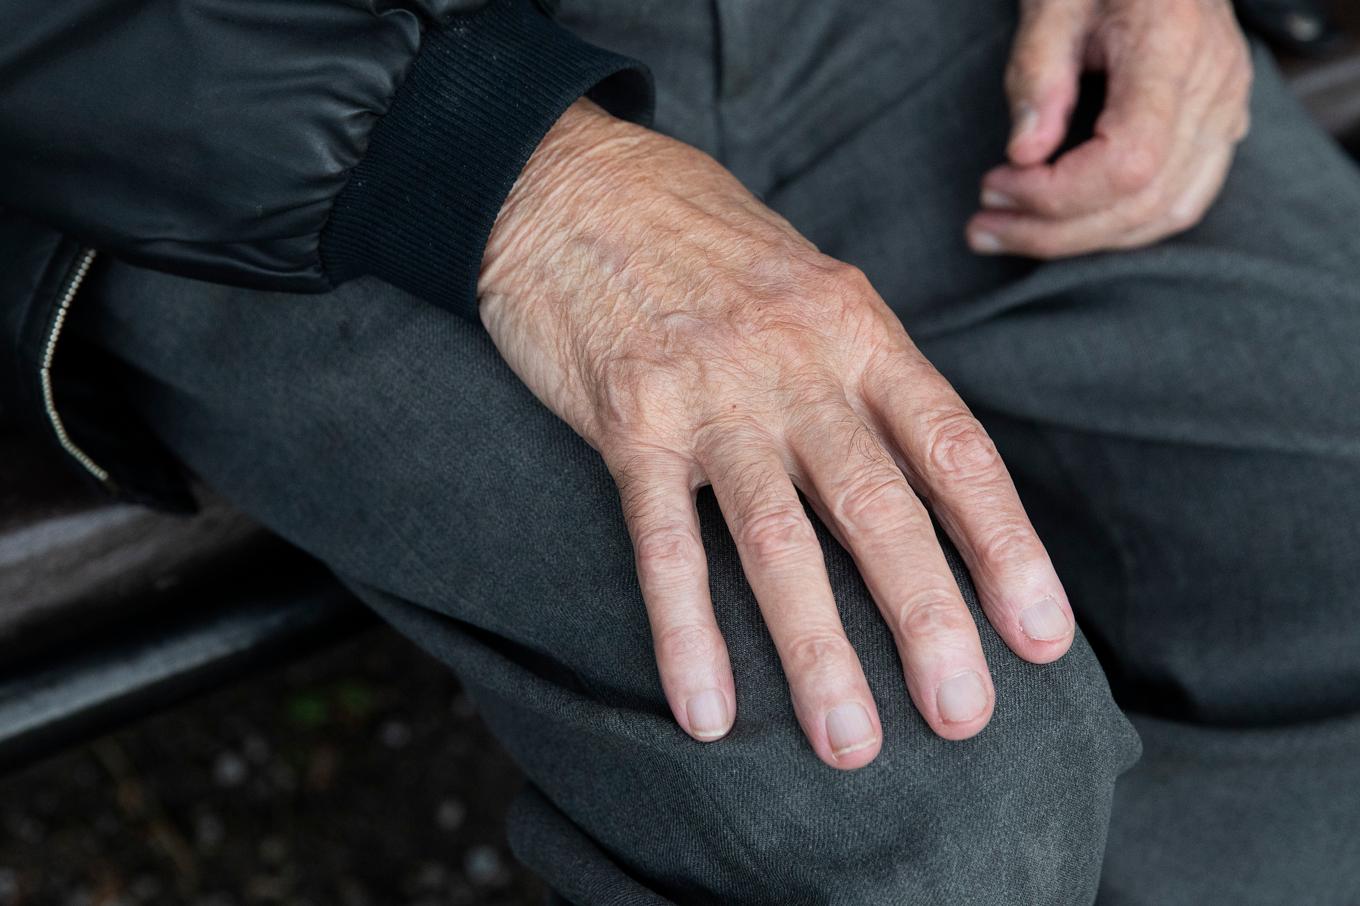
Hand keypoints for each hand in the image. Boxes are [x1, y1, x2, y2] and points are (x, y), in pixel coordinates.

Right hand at [480, 100, 1075, 768]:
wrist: (573, 184)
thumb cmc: (703, 244)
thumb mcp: (809, 282)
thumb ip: (862, 370)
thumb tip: (924, 472)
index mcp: (857, 327)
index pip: (952, 447)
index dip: (1004, 545)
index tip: (1041, 635)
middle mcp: (795, 362)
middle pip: (879, 504)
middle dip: (927, 616)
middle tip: (964, 715)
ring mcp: (711, 392)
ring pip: (777, 535)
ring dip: (817, 648)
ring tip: (851, 743)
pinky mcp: (629, 420)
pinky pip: (662, 540)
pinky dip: (686, 631)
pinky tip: (706, 711)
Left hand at [968, 0, 1252, 257]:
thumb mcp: (1050, 3)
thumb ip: (1036, 76)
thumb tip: (1024, 154)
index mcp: (1173, 46)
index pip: (1128, 162)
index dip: (1056, 196)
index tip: (995, 184)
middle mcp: (1215, 85)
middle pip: (1142, 201)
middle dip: (1052, 231)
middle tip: (983, 226)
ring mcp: (1229, 107)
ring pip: (1166, 214)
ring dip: (1082, 239)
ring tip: (1011, 231)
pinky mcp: (1224, 123)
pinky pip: (1182, 201)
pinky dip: (1122, 226)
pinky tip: (1068, 223)